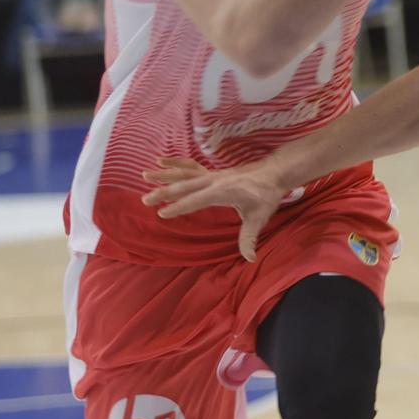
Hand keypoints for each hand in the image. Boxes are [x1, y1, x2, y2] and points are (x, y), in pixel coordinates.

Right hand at [141, 157, 284, 260]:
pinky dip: (175, 163)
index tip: (162, 214)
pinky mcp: (213, 171)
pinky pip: (190, 166)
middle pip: (184, 186)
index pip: (196, 201)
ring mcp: (212, 174)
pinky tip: (160, 160)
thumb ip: (250, 238)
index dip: (179, 207)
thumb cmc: (266, 196)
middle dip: (164, 193)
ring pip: (184, 174)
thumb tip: (250, 258)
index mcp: (222, 191)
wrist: (274, 172)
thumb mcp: (259, 218)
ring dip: (164, 175)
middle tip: (145, 200)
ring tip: (144, 174)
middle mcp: (214, 180)